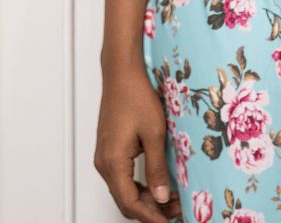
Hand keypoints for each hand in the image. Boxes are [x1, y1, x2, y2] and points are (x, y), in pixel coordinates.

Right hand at [94, 63, 182, 221]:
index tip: (169, 220)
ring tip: (170, 198)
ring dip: (145, 198)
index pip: (130, 203)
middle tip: (176, 209)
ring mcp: (104, 156)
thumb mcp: (154, 133)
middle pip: (125, 200)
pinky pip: (121, 177)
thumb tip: (162, 197)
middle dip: (150, 209)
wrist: (121, 72)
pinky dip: (138, 185)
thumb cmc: (136, 96)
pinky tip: (156, 183)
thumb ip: (157, 168)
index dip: (151, 216)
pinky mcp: (108, 149)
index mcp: (113, 162)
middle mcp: (104, 163)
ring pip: (123, 189)